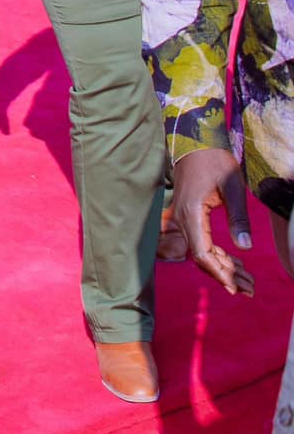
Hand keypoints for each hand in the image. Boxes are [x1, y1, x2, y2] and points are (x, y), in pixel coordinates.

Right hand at [172, 148, 254, 296]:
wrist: (195, 144)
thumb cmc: (215, 162)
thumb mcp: (233, 188)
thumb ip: (239, 218)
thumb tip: (245, 248)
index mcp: (192, 214)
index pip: (203, 253)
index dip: (220, 273)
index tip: (237, 288)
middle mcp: (183, 220)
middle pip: (202, 257)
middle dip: (225, 275)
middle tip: (250, 289)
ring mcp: (183, 219)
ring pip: (202, 251)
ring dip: (223, 267)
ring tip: (246, 280)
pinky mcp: (188, 217)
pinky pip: (201, 242)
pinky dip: (217, 255)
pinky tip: (233, 262)